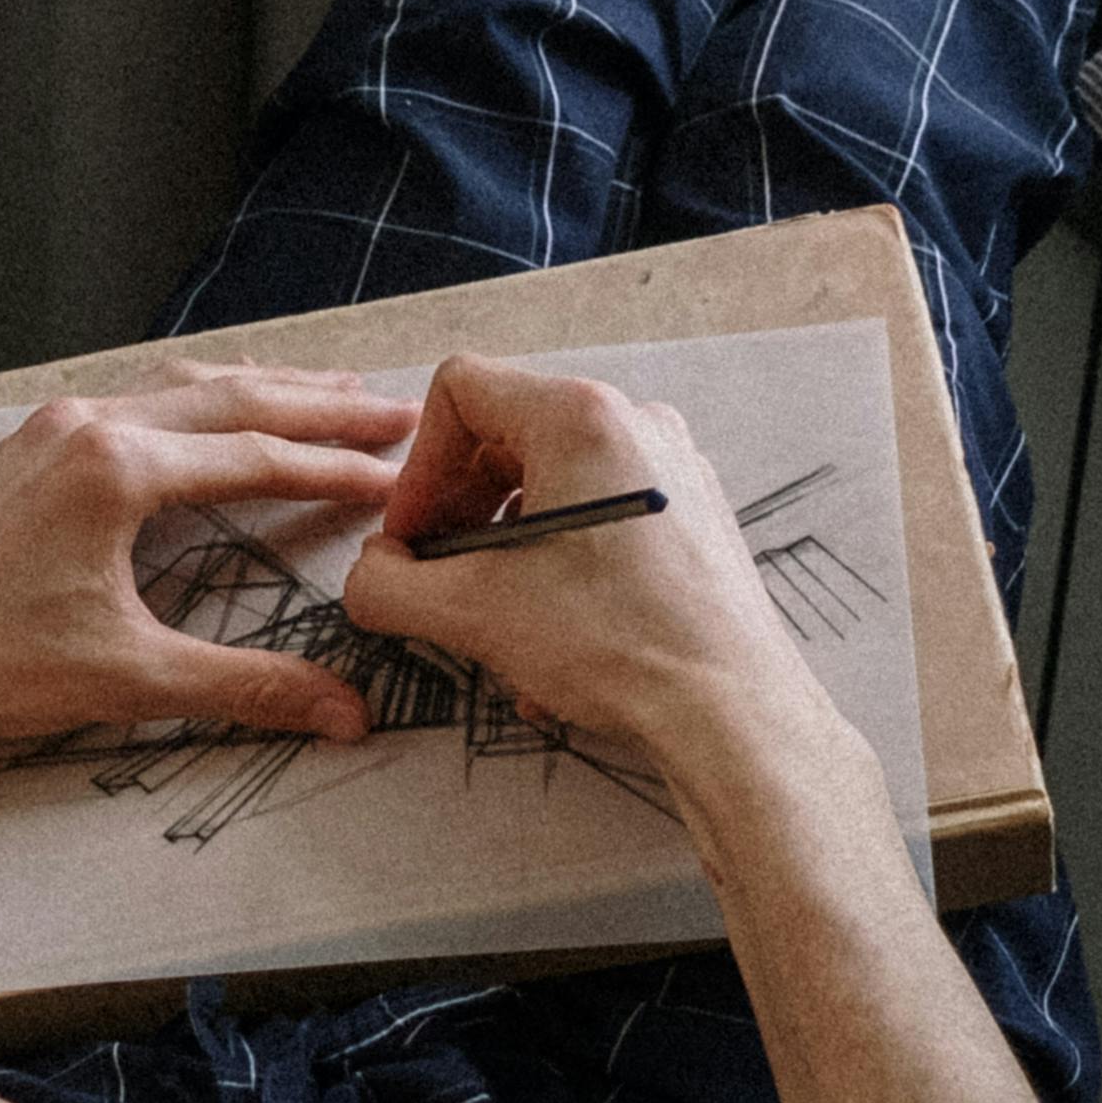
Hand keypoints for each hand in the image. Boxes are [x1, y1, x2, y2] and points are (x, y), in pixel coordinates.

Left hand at [0, 370, 421, 779]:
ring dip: (255, 388)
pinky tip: (206, 413)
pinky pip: (128, 396)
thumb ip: (245, 688)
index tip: (398, 474)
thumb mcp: (126, 678)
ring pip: (175, 383)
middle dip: (316, 403)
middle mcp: (84, 425)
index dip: (338, 467)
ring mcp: (46, 427)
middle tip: (391, 408)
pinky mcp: (18, 446)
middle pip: (229, 395)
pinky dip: (191, 398)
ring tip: (322, 393)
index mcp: (118, 468)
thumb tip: (344, 712)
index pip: (258, 455)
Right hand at [334, 357, 832, 770]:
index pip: (461, 392)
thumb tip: (371, 576)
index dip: (417, 468)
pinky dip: (557, 563)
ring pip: (551, 482)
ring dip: (503, 547)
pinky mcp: (691, 513)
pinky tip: (551, 635)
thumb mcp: (473, 613)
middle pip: (507, 435)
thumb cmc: (625, 646)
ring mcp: (671, 468)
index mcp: (583, 418)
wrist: (730, 710)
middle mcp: (636, 425)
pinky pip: (599, 516)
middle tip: (438, 575)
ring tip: (495, 615)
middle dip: (458, 510)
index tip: (412, 537)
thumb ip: (388, 586)